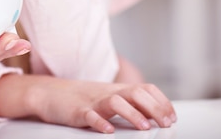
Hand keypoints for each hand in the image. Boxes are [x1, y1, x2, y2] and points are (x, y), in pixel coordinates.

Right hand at [0, 74, 175, 133]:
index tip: (172, 116)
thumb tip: (154, 116)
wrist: (49, 93)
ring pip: (116, 102)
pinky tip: (108, 130)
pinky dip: (100, 123)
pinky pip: (89, 115)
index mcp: (117, 90)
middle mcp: (108, 93)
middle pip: (136, 93)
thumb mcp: (108, 97)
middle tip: (165, 124)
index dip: (162, 102)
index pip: (146, 89)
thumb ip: (128, 103)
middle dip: (154, 108)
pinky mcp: (77, 111)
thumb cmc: (81, 98)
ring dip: (132, 114)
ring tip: (144, 127)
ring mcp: (92, 101)